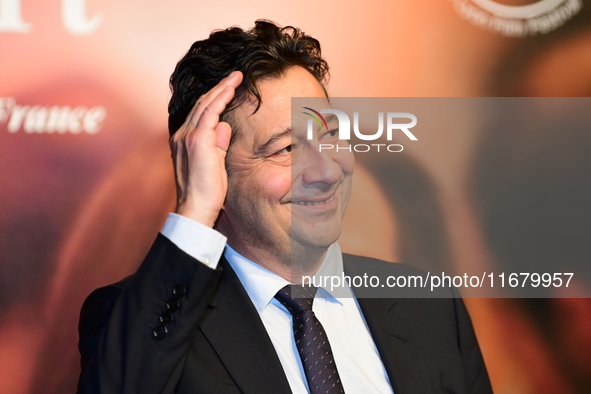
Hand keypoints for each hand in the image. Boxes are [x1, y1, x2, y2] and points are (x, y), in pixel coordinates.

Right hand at [170, 71, 242, 226]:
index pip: (200, 113)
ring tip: (236, 77)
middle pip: (202, 104)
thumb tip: (226, 126)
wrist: (196, 208)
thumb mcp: (214, 164)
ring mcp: (187, 136)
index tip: (227, 88)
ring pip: (206, 105)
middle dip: (219, 88)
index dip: (214, 99)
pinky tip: (231, 89)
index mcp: (184, 140)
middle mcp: (182, 134)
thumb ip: (218, 144)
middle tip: (235, 76)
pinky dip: (221, 99)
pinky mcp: (197, 141)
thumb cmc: (206, 192)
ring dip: (222, 88)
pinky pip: (210, 113)